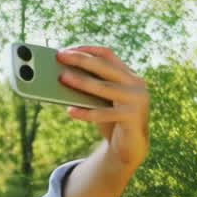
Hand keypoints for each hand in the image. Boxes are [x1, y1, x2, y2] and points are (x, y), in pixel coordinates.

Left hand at [55, 45, 149, 167]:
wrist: (130, 147)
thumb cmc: (111, 119)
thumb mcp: (101, 100)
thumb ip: (90, 87)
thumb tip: (62, 76)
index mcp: (129, 75)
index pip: (107, 55)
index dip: (87, 49)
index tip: (67, 49)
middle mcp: (135, 84)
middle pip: (105, 66)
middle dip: (80, 60)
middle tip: (60, 56)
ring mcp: (136, 100)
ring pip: (104, 88)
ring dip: (81, 81)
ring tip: (62, 78)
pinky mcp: (131, 118)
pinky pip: (103, 114)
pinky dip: (85, 112)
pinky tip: (69, 111)